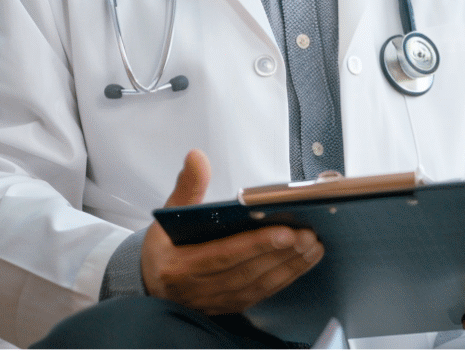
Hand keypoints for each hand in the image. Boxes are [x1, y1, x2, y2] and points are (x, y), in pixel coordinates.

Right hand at [141, 150, 323, 315]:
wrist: (153, 284)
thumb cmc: (165, 247)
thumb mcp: (169, 214)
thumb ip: (187, 186)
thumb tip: (197, 157)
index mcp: (180, 266)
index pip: (223, 256)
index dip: (255, 245)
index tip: (284, 231)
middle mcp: (198, 288)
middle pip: (246, 272)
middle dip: (281, 253)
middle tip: (307, 235)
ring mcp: (216, 301)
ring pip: (258, 285)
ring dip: (289, 266)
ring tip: (312, 245)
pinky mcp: (232, 306)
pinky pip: (262, 294)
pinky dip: (286, 277)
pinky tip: (303, 261)